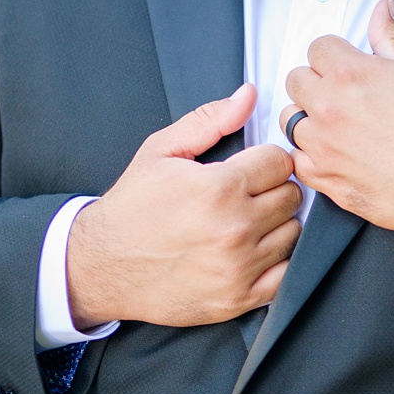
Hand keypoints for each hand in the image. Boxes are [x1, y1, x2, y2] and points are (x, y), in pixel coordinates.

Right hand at [66, 84, 301, 328]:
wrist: (100, 267)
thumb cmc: (131, 208)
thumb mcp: (161, 152)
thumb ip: (209, 121)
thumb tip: (249, 95)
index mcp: (219, 188)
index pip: (280, 161)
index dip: (263, 161)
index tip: (246, 169)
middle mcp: (235, 229)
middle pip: (291, 196)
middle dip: (270, 190)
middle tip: (242, 196)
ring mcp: (239, 268)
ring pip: (292, 232)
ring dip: (274, 225)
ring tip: (242, 223)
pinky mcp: (239, 299)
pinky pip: (287, 273)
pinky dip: (276, 261)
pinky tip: (251, 252)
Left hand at [282, 0, 393, 234]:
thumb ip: (390, 37)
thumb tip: (383, 12)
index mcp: (350, 75)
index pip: (317, 48)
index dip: (335, 54)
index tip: (345, 64)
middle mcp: (329, 109)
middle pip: (296, 80)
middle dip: (317, 81)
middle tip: (342, 92)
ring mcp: (322, 145)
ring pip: (290, 119)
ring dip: (308, 118)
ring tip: (338, 123)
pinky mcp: (324, 178)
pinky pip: (297, 159)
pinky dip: (310, 155)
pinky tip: (335, 152)